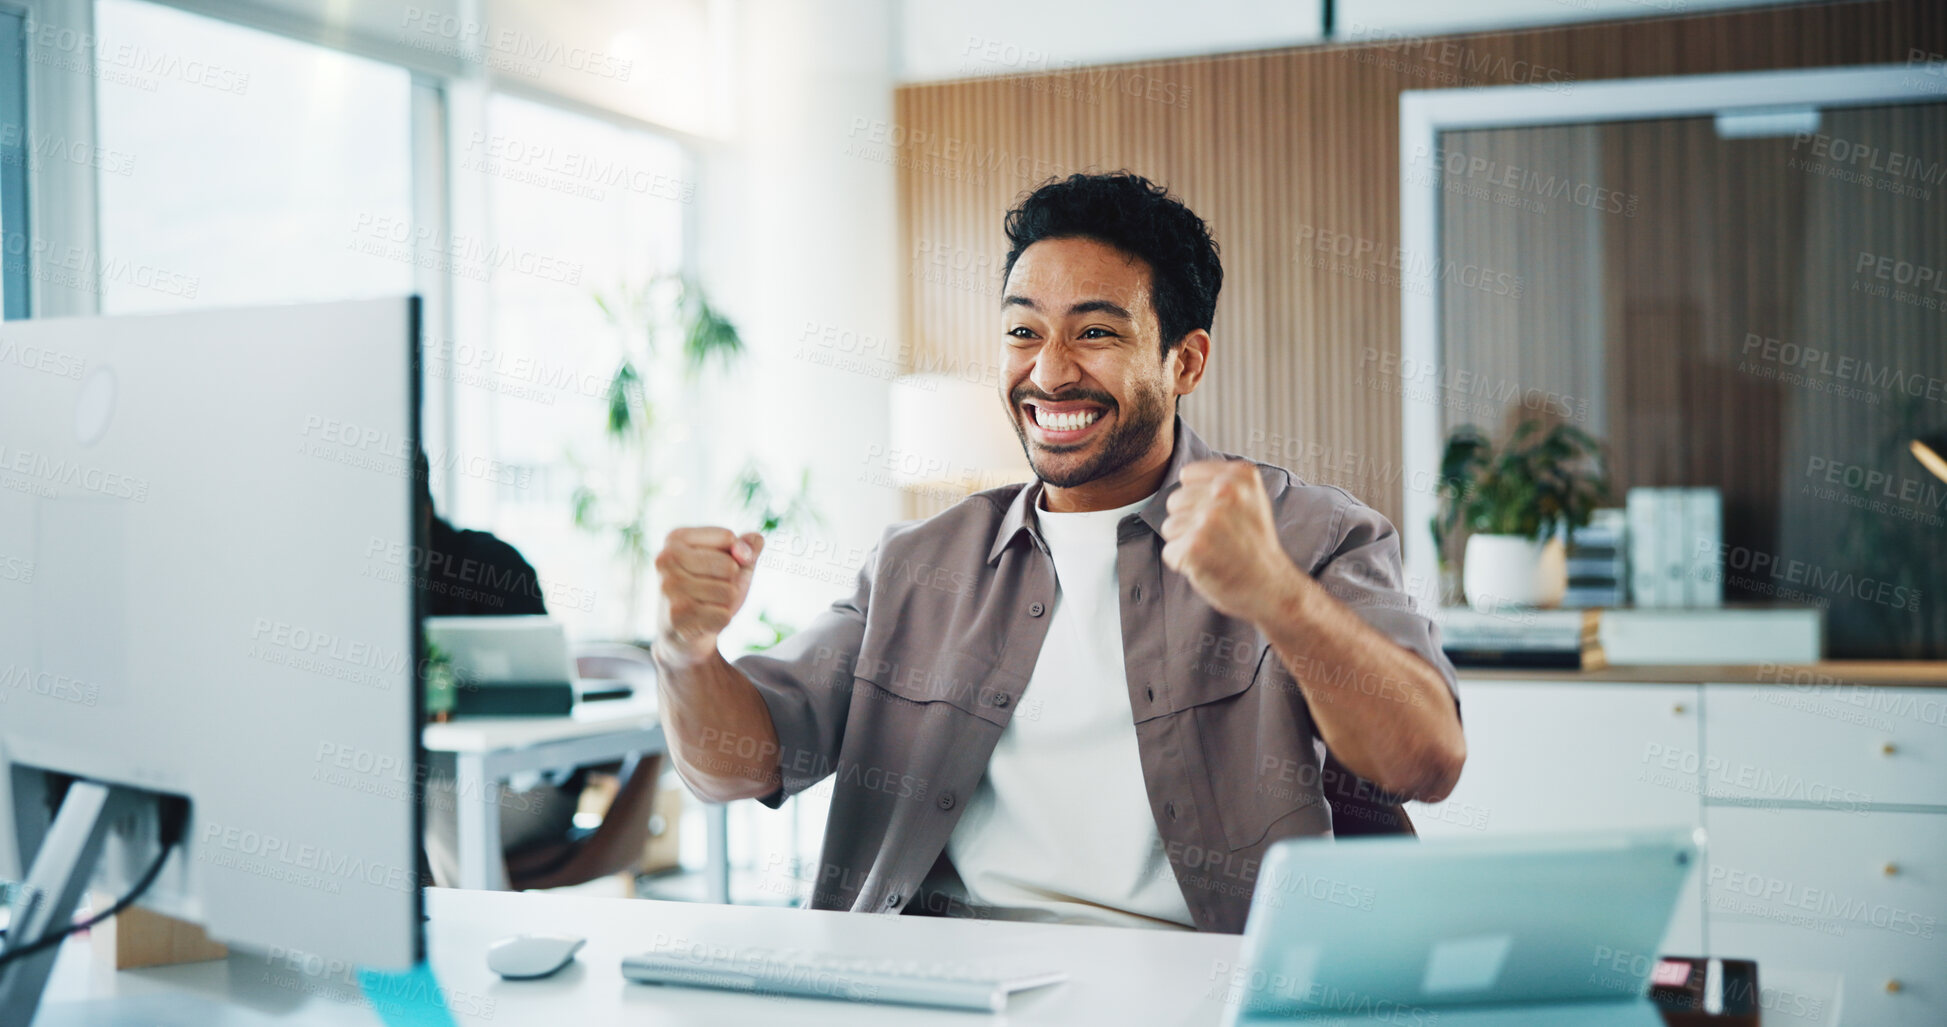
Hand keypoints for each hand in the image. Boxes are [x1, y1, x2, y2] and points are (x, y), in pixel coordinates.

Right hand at [653, 527, 764, 664]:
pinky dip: (722, 621)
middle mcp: (666, 559)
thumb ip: (748, 546)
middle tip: (712, 592)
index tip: (717, 568)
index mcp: (676, 538)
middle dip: (732, 582)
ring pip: (729, 592)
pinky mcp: (676, 616)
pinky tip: (704, 621)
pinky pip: (724, 616)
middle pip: (730, 566)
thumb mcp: (733, 564)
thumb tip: (754, 543)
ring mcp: (669, 588)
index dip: (736, 556)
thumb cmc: (710, 590)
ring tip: (707, 606)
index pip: (728, 537)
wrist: (682, 633)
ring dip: (727, 603)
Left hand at [1160, 460, 1301, 622]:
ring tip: (1215, 551)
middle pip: (1175, 501)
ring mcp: (1209, 519)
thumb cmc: (1254, 545)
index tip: (1223, 517)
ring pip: (1170, 526)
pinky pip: (1170, 552)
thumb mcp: (1250, 499)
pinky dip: (1184, 564)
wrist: (1272, 588)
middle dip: (1190, 521)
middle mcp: (1225, 492)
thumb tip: (1184, 476)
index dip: (1198, 499)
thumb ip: (1220, 482)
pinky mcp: (1195, 546)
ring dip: (1186, 543)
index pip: (1187, 476)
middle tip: (1220, 538)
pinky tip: (1209, 565)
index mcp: (1240, 475)